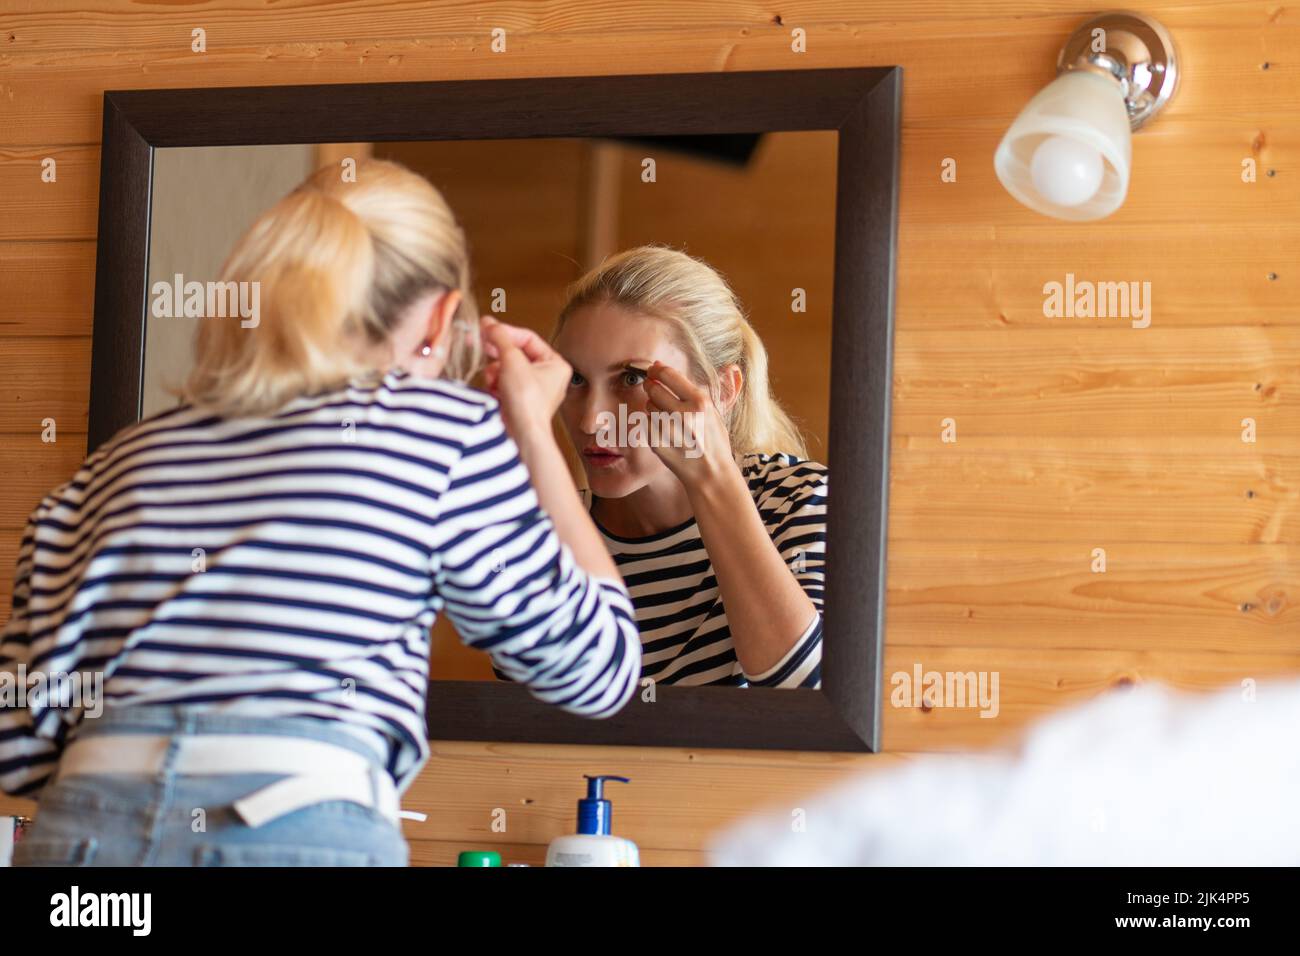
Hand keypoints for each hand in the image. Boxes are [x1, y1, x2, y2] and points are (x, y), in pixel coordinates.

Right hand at [480, 316, 570, 449]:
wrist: (521, 435)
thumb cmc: (527, 401)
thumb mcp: (512, 361)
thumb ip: (500, 338)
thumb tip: (488, 323)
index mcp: (556, 364)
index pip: (528, 338)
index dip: (506, 332)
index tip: (486, 328)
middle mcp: (547, 376)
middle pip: (516, 353)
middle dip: (498, 355)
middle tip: (480, 344)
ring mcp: (533, 390)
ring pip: (506, 368)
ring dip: (496, 372)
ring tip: (495, 381)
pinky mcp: (519, 401)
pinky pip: (503, 384)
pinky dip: (495, 386)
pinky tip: (495, 393)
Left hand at [640, 362, 735, 489]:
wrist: (711, 473)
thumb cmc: (713, 441)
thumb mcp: (713, 412)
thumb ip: (691, 391)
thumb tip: (662, 367)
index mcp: (699, 402)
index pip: (668, 375)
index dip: (657, 370)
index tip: (653, 370)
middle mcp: (683, 414)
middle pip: (653, 389)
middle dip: (652, 387)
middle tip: (656, 391)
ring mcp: (668, 429)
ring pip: (649, 406)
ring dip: (654, 408)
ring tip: (670, 420)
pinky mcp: (656, 442)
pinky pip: (647, 423)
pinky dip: (653, 425)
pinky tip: (666, 434)